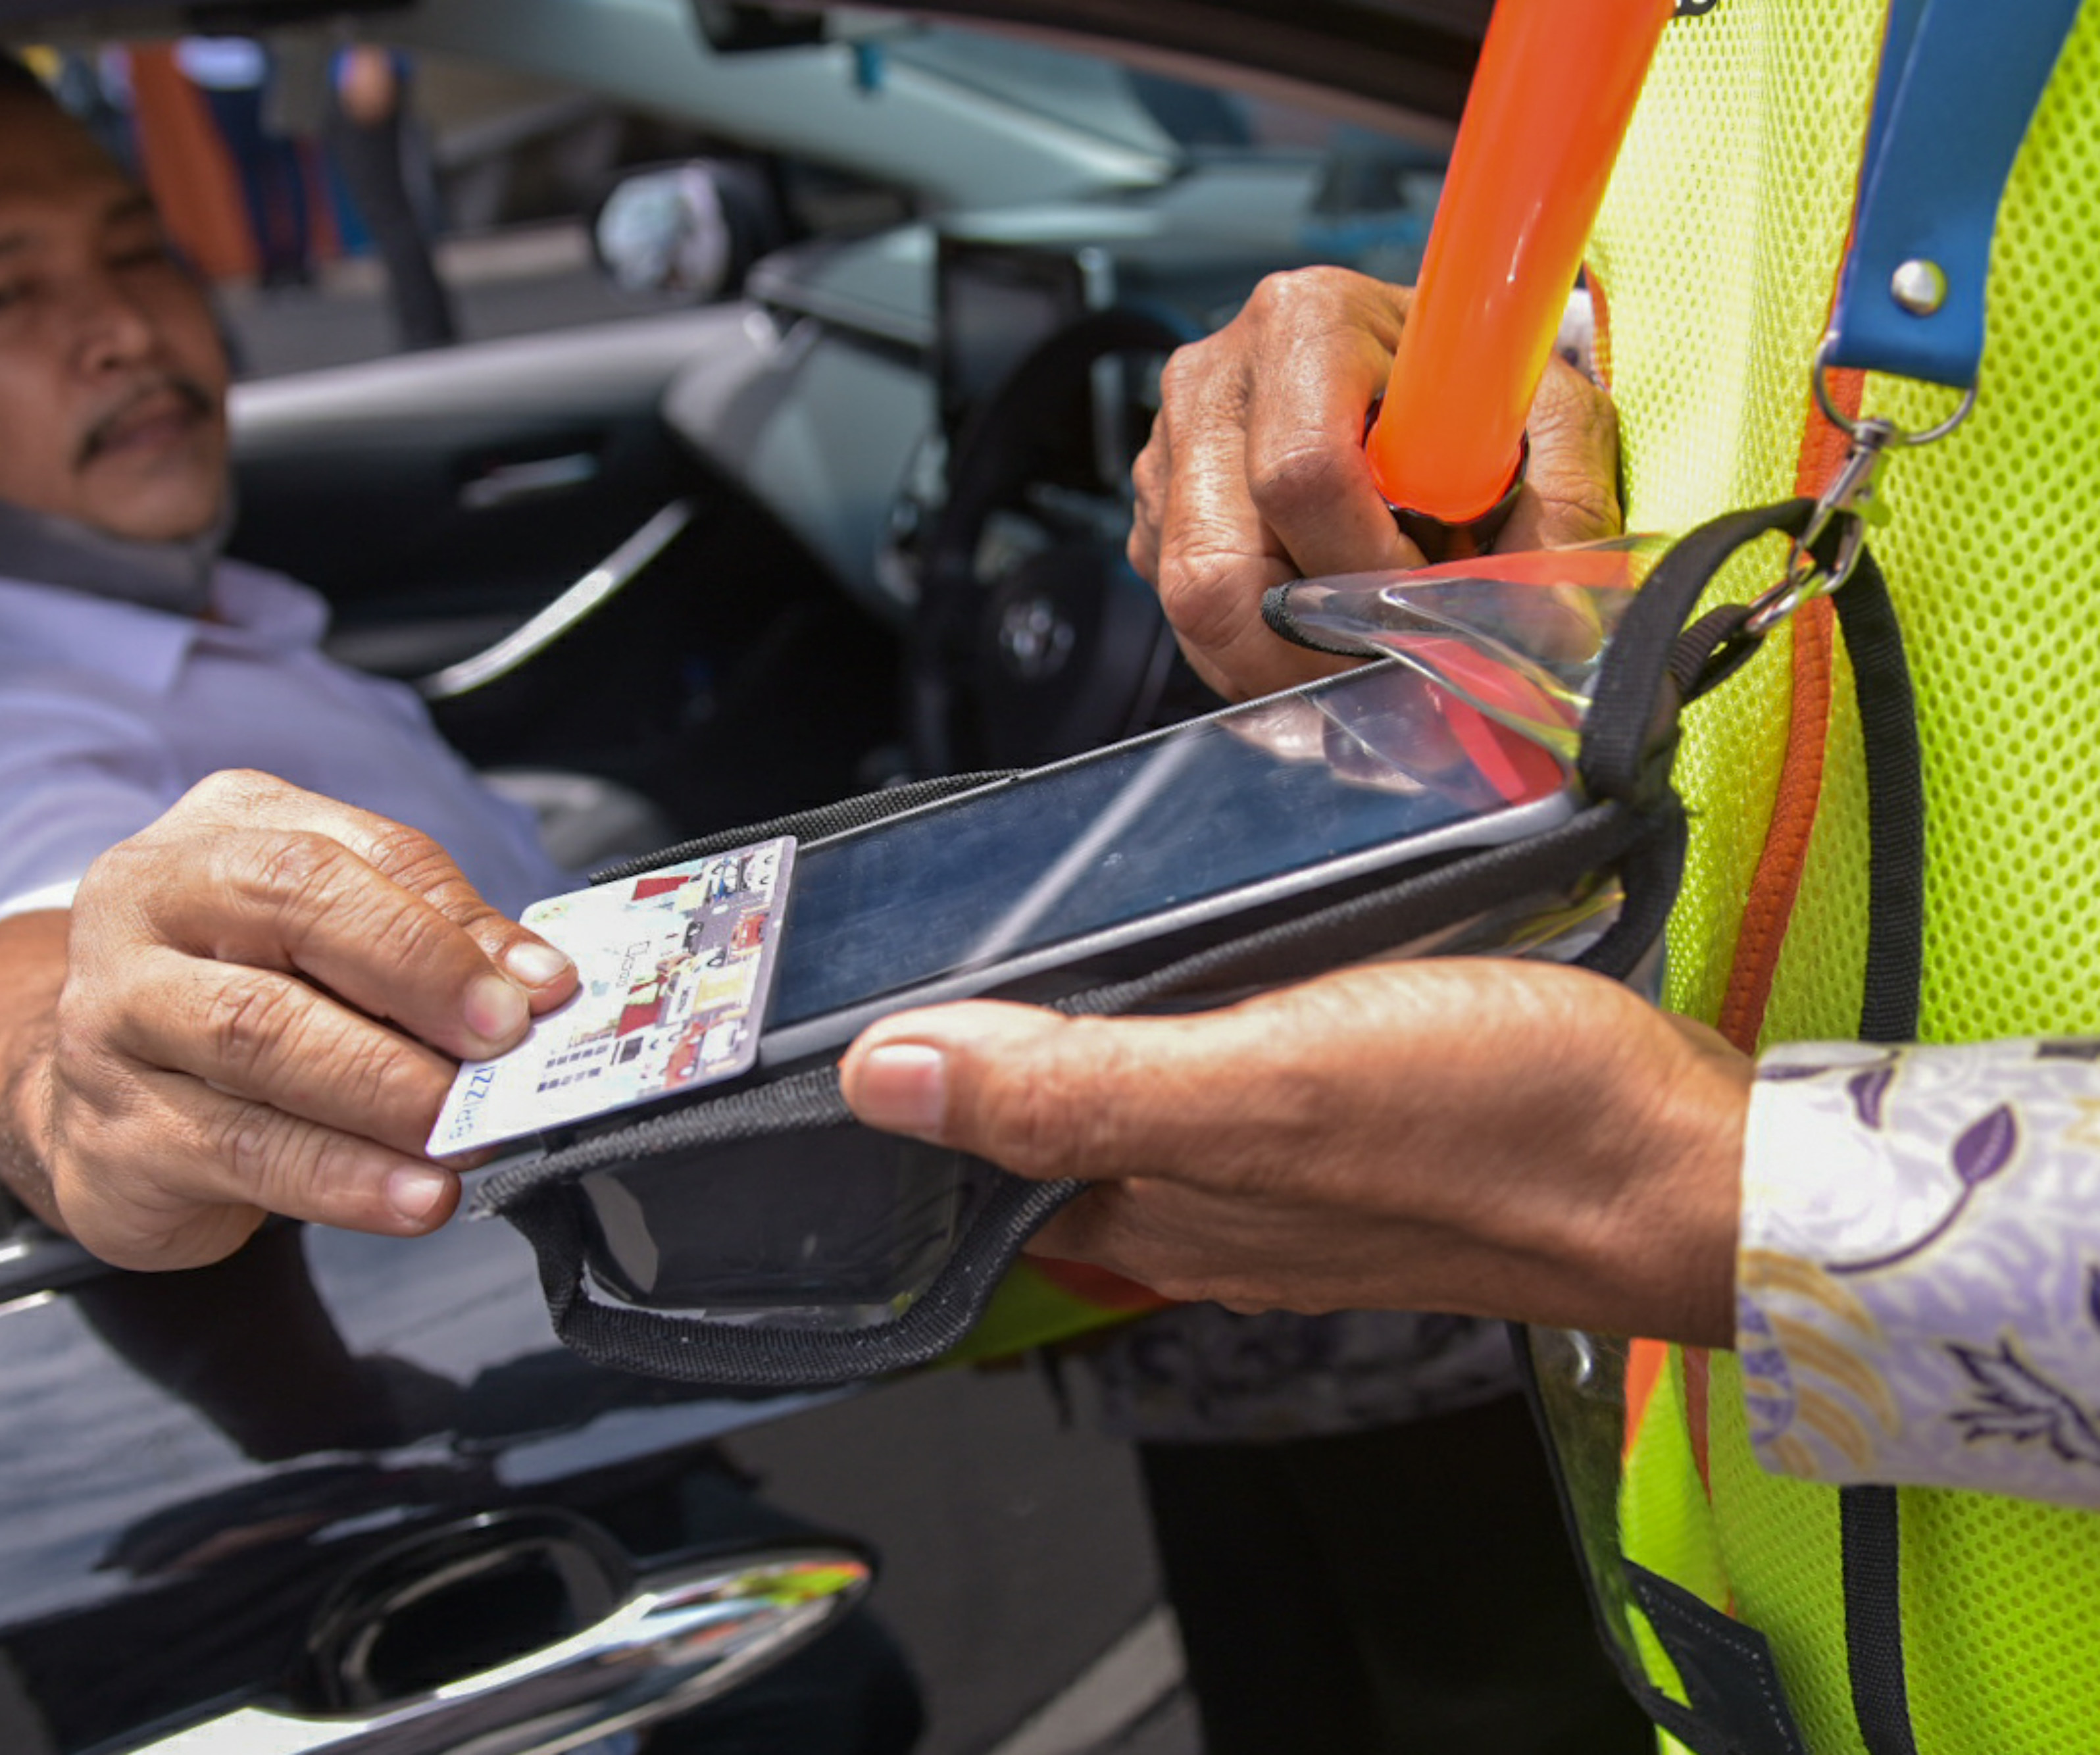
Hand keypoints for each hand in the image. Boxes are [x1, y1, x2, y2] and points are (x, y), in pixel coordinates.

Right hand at [0, 770, 575, 1269]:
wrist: (93, 1105)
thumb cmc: (235, 999)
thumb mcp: (329, 947)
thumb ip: (433, 944)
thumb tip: (539, 982)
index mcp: (216, 834)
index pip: (343, 855)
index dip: (448, 925)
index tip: (539, 990)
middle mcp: (144, 904)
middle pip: (291, 910)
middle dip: (418, 980)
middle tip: (502, 1049)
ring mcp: (110, 1018)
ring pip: (260, 1036)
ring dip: (388, 1089)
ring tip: (468, 1130)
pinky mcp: (115, 1134)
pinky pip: (242, 1152)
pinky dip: (344, 1179)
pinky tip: (413, 1195)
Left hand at [838, 959, 1747, 1346]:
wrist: (1696, 1164)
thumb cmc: (1496, 1127)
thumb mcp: (1257, 1087)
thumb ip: (1070, 1088)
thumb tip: (884, 1079)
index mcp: (1154, 1210)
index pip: (975, 1164)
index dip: (909, 1087)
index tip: (850, 996)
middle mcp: (1204, 1208)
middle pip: (1049, 1125)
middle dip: (987, 1042)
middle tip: (945, 919)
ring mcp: (1286, 1173)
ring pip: (1144, 1093)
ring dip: (1094, 1019)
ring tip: (1057, 910)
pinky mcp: (1365, 1126)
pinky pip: (1238, 1072)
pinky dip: (1202, 1014)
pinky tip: (1218, 947)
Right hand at [1132, 267, 1622, 700]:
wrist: (1424, 372)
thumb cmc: (1478, 392)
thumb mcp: (1551, 422)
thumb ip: (1562, 506)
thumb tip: (1551, 628)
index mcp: (1306, 322)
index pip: (1304, 473)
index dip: (1367, 565)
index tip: (1424, 590)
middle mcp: (1215, 376)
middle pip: (1217, 564)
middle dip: (1309, 643)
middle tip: (1383, 658)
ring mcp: (1169, 445)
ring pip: (1192, 602)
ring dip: (1278, 658)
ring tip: (1355, 648)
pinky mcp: (1155, 506)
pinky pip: (1181, 613)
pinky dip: (1250, 650)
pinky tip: (1314, 625)